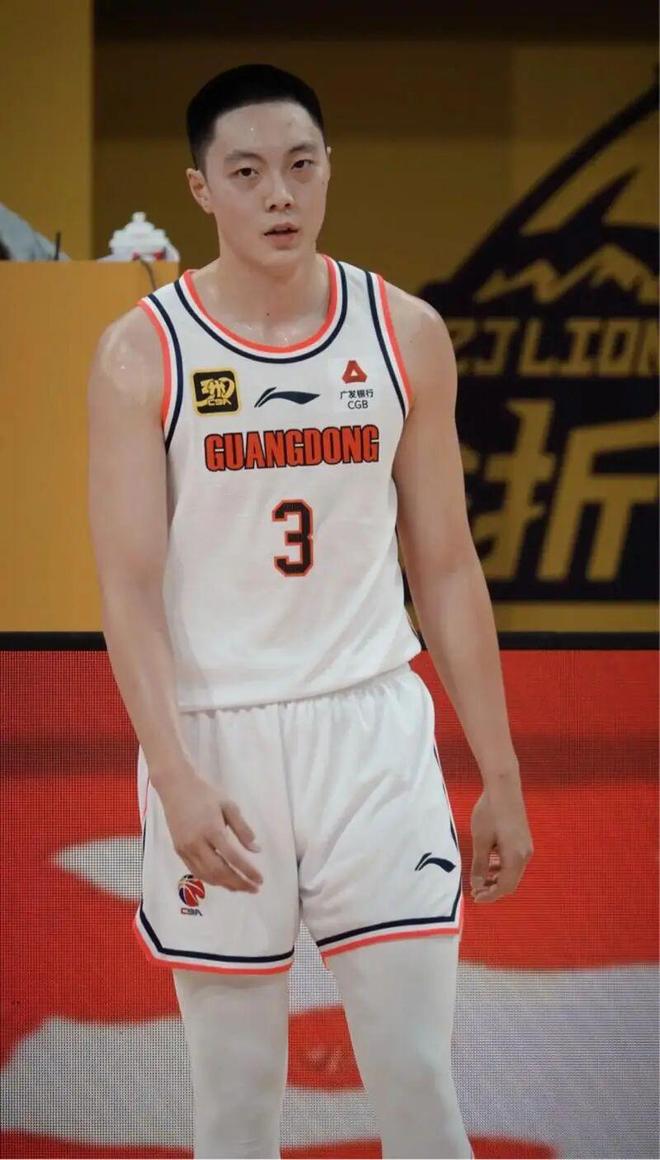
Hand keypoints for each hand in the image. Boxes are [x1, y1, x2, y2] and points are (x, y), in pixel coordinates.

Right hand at [155, 769, 262, 892]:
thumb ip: (243, 829)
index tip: (260, 880)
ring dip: (225, 885)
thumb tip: (256, 850)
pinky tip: (222, 881)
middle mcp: (197, 843)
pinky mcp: (179, 851)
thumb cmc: (205, 794)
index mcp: (212, 830)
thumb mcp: (229, 806)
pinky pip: (196, 871)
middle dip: (238, 883)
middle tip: (254, 889)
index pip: (233, 857)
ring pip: (207, 875)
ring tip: (241, 887)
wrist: (176, 788)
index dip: (248, 871)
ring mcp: (186, 849)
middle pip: (220, 871)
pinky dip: (211, 879)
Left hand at [470, 781, 532, 903]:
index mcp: (515, 857)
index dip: (490, 895)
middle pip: (511, 882)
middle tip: (475, 890)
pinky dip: (501, 867)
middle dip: (493, 889)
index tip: (475, 898)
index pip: (505, 886)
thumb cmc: (489, 813)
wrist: (504, 788)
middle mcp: (525, 855)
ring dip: (497, 878)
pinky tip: (489, 862)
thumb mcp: (480, 840)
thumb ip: (480, 865)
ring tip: (479, 878)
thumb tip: (477, 884)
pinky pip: (514, 861)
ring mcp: (526, 847)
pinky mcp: (523, 840)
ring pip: (513, 872)